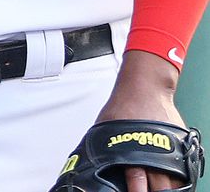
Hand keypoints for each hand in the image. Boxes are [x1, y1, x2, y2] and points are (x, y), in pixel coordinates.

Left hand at [95, 50, 182, 191]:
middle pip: (157, 187)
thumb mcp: (103, 129)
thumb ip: (102, 149)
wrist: (145, 88)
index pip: (135, 183)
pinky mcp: (180, 147)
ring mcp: (168, 151)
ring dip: (165, 190)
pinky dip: (177, 182)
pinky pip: (183, 172)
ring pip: (172, 183)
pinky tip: (172, 186)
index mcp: (131, 151)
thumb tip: (88, 164)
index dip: (134, 191)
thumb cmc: (123, 106)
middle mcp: (152, 153)